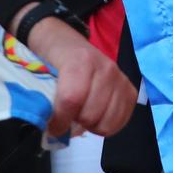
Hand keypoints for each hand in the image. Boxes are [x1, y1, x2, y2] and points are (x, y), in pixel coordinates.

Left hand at [19, 13, 135, 138]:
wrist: (65, 42)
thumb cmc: (51, 60)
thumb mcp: (41, 73)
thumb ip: (45, 99)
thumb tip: (51, 131)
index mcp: (81, 60)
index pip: (72, 99)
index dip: (60, 119)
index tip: (53, 126)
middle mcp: (106, 68)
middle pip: (90, 115)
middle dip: (75, 122)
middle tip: (68, 115)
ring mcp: (120, 79)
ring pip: (107, 123)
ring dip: (90, 125)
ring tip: (81, 114)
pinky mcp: (130, 91)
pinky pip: (120, 122)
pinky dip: (105, 126)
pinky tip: (95, 116)